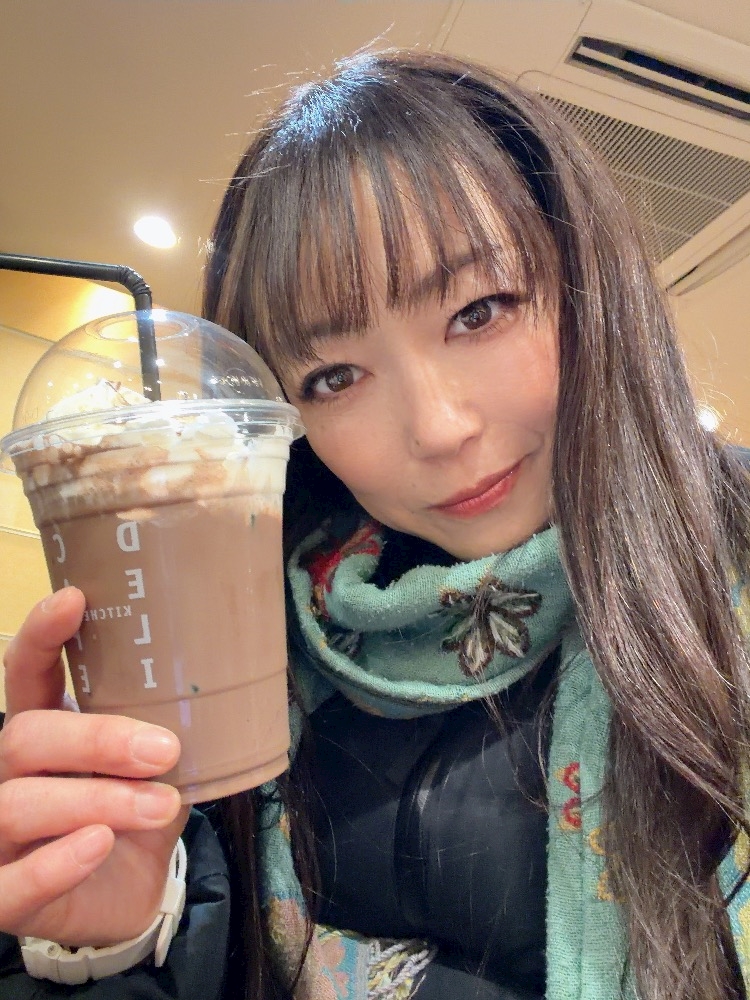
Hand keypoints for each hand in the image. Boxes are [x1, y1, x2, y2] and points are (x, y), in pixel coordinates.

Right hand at [0, 587, 188, 947]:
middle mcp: (9, 776)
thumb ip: (173, 730)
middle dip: (95, 739)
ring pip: (18, 804)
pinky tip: (99, 846)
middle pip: (24, 736)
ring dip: (98, 800)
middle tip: (163, 752)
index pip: (27, 674)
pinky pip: (10, 884)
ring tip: (162, 805)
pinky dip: (57, 862)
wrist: (130, 895)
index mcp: (46, 733)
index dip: (43, 636)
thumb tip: (227, 675)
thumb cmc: (139, 815)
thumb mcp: (160, 767)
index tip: (76, 600)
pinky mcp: (5, 894)